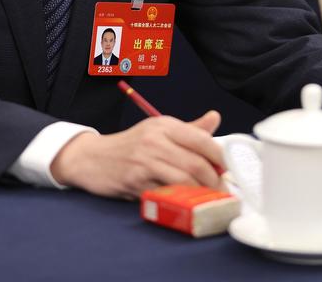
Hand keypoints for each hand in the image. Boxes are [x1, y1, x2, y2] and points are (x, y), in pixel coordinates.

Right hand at [50, 110, 222, 198]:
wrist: (93, 158)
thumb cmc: (131, 145)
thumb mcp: (158, 130)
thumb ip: (189, 129)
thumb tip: (215, 118)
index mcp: (164, 125)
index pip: (201, 140)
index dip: (220, 158)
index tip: (228, 171)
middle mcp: (155, 140)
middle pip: (196, 164)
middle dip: (214, 182)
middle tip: (222, 192)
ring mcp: (145, 161)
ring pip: (184, 182)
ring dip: (201, 195)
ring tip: (209, 200)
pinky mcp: (135, 181)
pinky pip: (165, 195)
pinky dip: (180, 202)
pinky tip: (187, 204)